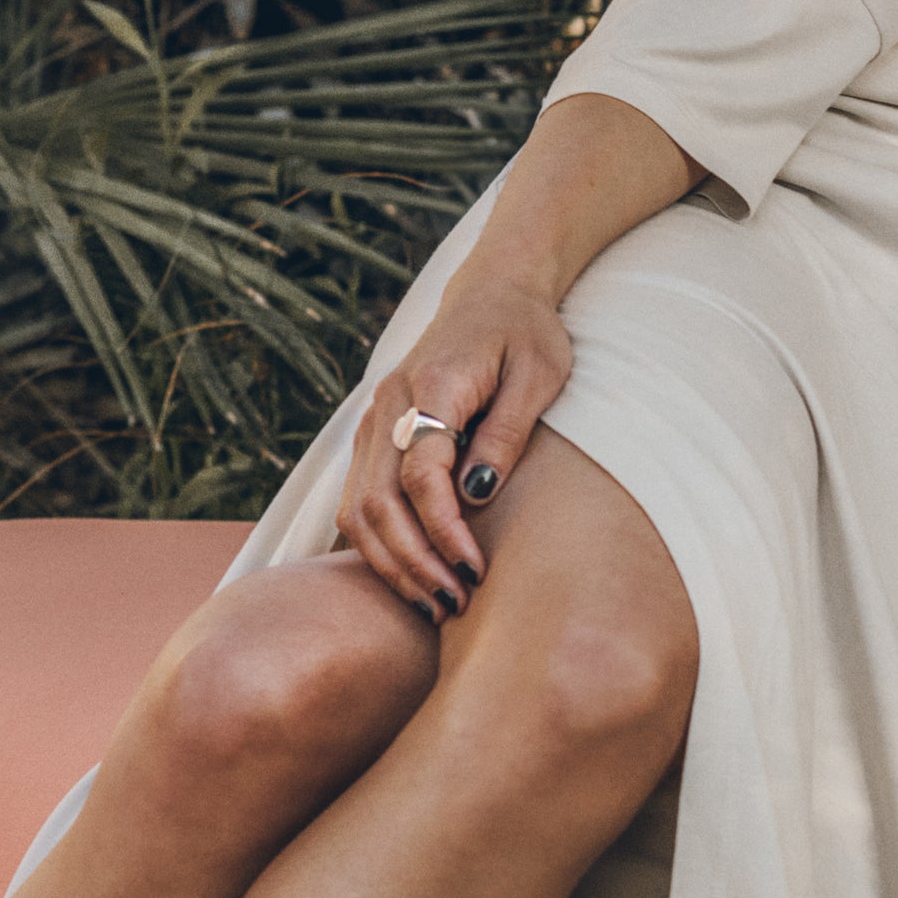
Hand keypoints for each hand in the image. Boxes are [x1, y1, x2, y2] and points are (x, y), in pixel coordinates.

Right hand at [335, 271, 574, 617]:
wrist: (493, 292)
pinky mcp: (373, 436)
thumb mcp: (539, 375)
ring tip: (435, 605)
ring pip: (358, 509)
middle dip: (413, 562)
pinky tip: (413, 577)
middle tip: (454, 605)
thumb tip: (476, 494)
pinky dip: (380, 546)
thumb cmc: (527, 332)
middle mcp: (387, 406)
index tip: (476, 571)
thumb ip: (507, 432)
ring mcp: (373, 421)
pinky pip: (360, 501)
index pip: (420, 475)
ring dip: (392, 564)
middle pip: (377, 502)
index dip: (443, 530)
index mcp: (429, 386)